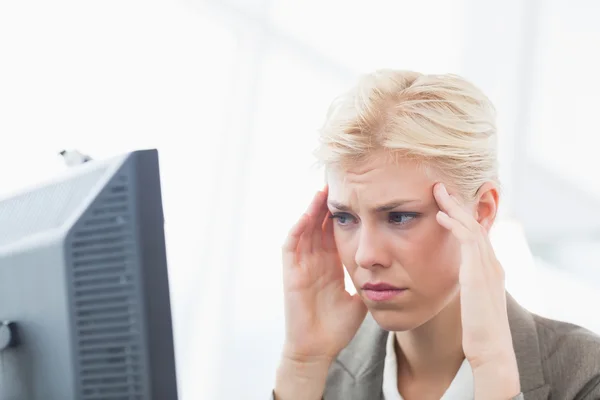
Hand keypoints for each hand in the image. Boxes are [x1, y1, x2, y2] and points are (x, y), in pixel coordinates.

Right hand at [281, 186, 366, 362]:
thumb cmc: (337, 327)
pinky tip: (308, 214)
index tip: (357, 195)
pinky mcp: (291, 273)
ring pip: (305, 229)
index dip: (344, 214)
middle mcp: (315, 261)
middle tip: (340, 182)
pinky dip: (299, 228)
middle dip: (328, 205)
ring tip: (324, 190)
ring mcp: (302, 265)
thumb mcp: (359, 299)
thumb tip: (392, 272)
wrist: (318, 348)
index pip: (336, 232)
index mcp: (331, 264)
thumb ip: (370, 283)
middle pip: (320, 225)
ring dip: (312, 210)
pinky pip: (292, 245)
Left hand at [434, 183, 520, 397]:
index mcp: (490, 270)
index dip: (461, 216)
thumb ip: (465, 287)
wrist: (491, 351)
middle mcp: (492, 264)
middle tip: (439, 187)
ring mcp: (487, 268)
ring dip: (454, 207)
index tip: (445, 203)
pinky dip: (455, 225)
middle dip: (457, 204)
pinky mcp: (478, 274)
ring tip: (437, 192)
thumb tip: (451, 282)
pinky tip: (440, 215)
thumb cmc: (479, 332)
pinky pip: (467, 240)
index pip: (476, 234)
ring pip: (472, 227)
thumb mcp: (472, 302)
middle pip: (475, 224)